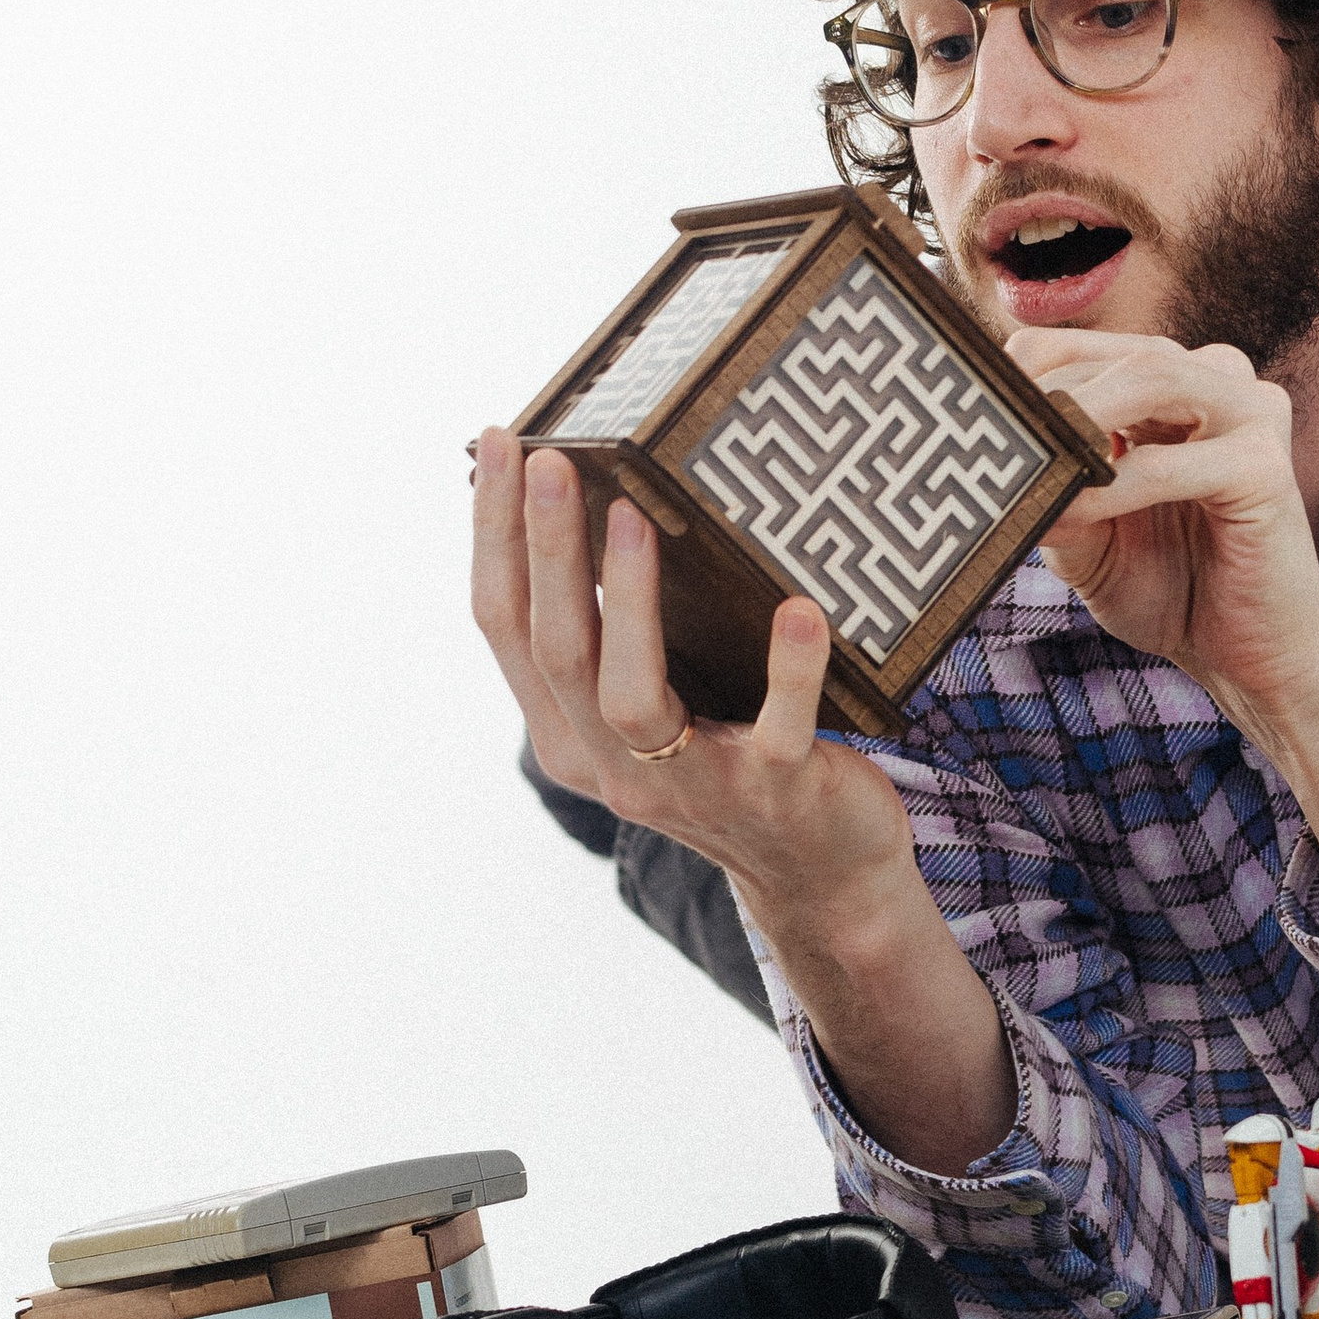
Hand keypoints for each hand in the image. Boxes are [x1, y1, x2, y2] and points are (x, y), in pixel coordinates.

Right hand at [470, 431, 1017, 1167]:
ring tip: (637, 516)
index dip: (495, 535)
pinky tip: (799, 611)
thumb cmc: (737, 757)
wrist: (824, 876)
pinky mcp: (776, 792)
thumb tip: (601, 495)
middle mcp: (615, 766)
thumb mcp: (657, 702)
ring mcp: (693, 784)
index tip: (503, 442)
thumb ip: (619, 631)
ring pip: (630, 697)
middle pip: (557, 650)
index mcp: (569, 735)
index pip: (506, 627)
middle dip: (548, 550)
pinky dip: (787, 672)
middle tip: (554, 459)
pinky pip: (777, 730)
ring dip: (627, 603)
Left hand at [1007, 338, 1318, 916]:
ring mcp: (1252, 415)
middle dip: (1047, 389)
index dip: (1022, 369)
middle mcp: (1217, 380)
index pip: (1086, 347)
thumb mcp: (1086, 537)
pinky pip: (1179, 463)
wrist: (1254, 661)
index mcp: (1173, 384)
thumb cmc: (1173, 592)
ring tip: (1030, 460)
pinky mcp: (1268, 467)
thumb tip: (986, 458)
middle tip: (981, 428)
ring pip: (1154, 377)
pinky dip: (1117, 488)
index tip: (960, 404)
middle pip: (1118, 351)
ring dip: (1083, 415)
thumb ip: (1050, 490)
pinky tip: (1073, 515)